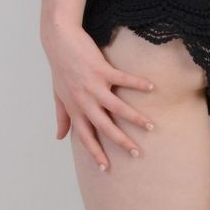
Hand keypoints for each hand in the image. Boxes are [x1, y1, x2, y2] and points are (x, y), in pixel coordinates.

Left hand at [43, 25, 156, 171]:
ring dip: (134, 118)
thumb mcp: (58, 95)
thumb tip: (58, 138)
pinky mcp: (101, 69)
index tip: (105, 169)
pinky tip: (151, 87)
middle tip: (137, 154)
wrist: (58, 40)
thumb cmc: (60, 68)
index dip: (95, 153)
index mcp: (74, 108)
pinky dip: (137, 83)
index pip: (85, 137)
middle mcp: (84, 101)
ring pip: (116, 107)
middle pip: (104, 127)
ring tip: (150, 126)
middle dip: (121, 142)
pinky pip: (123, 79)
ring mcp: (93, 85)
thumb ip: (61, 117)